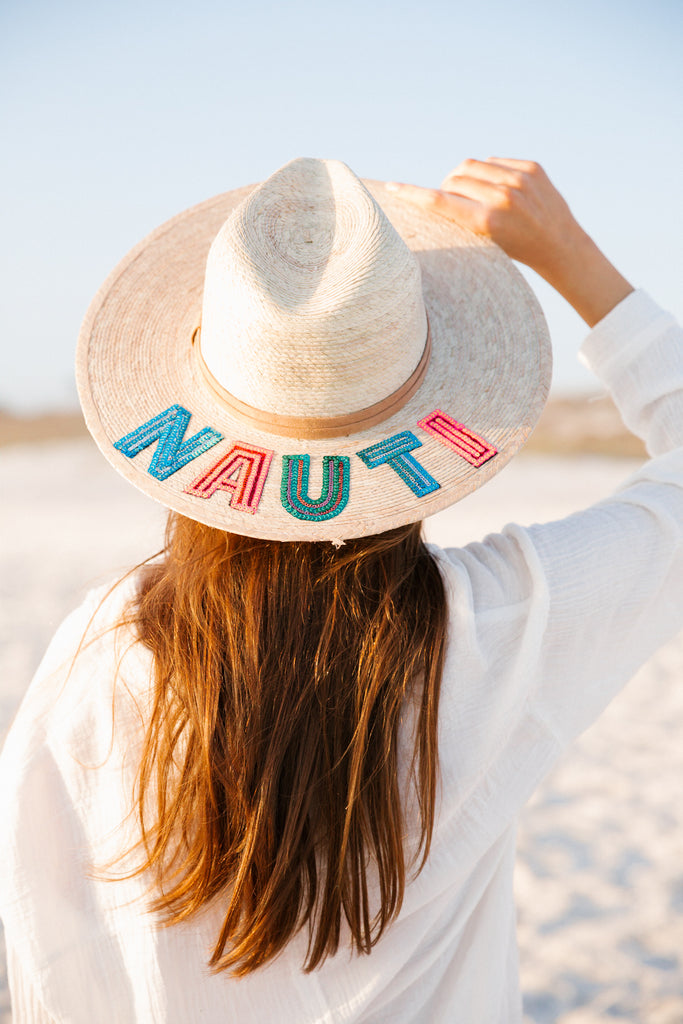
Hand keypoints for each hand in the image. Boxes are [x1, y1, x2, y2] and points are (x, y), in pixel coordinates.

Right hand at [387, 158, 632, 326]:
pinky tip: (498, 188)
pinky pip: (494, 160)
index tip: (393, 187)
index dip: (412, 194)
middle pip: (454, 178)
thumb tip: (444, 185)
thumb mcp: (486, 241)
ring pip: (471, 165)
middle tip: (453, 202)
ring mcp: (519, 179)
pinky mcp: (531, 167)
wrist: (561, 246)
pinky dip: (488, 172)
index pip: (439, 200)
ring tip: (473, 194)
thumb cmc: (517, 250)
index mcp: (488, 221)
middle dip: (447, 187)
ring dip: (464, 177)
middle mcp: (503, 196)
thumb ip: (463, 214)